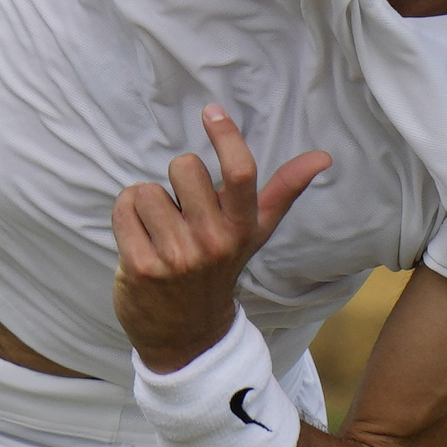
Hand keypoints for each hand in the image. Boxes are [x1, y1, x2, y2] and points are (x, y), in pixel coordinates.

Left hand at [110, 107, 331, 371]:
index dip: (226, 136)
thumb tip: (322, 157)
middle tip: (182, 212)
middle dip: (177, 180)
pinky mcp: (140, 267)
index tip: (212, 112)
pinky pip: (123, 208)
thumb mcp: (255, 232)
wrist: (187, 335)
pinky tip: (139, 238)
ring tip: (160, 230)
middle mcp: (213, 242)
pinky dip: (125, 216)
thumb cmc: (220, 268)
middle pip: (184, 166)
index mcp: (242, 228)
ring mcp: (176, 257)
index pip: (240, 172)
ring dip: (146, 203)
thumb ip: (285, 190)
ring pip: (146, 189)